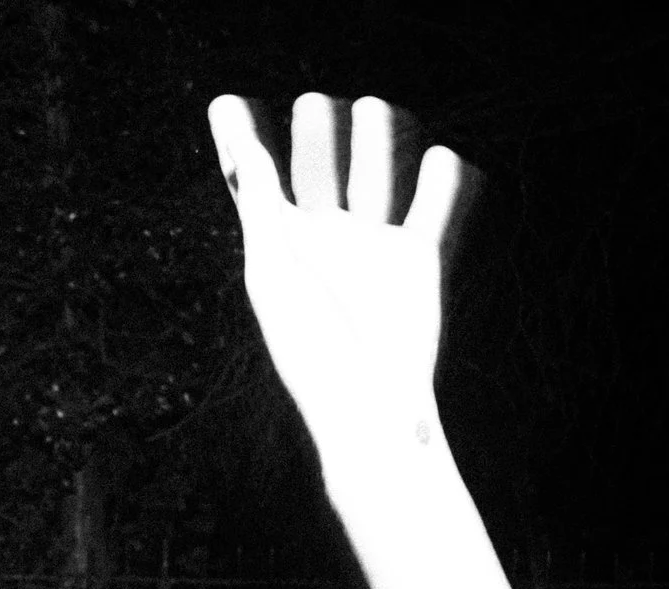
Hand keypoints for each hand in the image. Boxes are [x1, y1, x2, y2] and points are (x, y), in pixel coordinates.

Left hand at [208, 93, 465, 448]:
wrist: (370, 406)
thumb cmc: (312, 348)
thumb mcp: (277, 269)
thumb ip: (261, 206)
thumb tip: (242, 151)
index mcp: (276, 244)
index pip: (253, 179)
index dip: (240, 140)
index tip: (226, 102)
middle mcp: (322, 240)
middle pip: (319, 164)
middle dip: (319, 132)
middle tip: (317, 108)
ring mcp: (370, 247)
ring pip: (376, 171)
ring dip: (378, 137)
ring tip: (375, 108)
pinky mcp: (416, 261)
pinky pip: (435, 205)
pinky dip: (442, 177)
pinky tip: (440, 157)